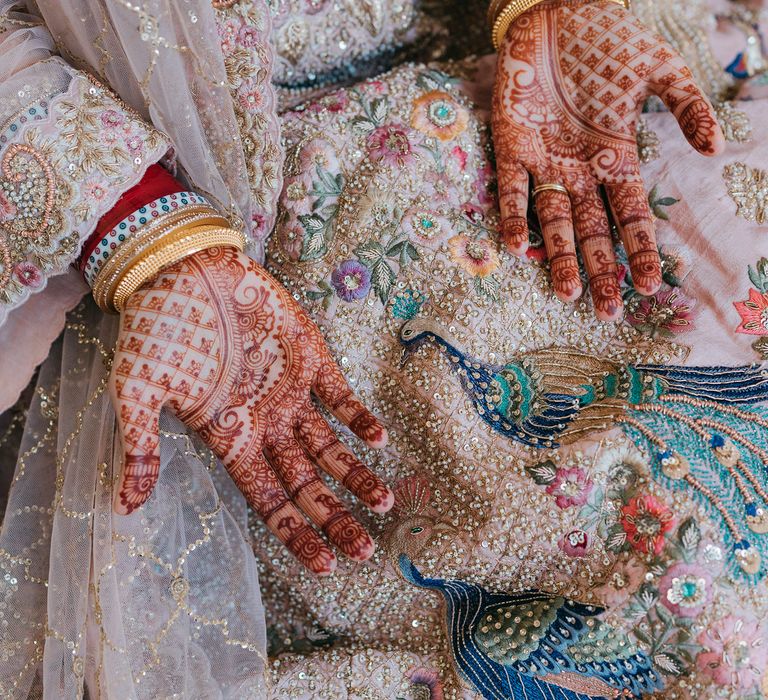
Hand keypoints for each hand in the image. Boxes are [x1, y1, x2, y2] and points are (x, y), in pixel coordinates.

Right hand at [109, 246, 392, 573]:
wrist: (183, 268)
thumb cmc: (156, 329)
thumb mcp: (137, 391)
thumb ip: (141, 447)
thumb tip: (124, 507)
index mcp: (229, 438)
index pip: (268, 499)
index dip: (296, 532)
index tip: (325, 565)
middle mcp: (265, 424)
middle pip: (306, 483)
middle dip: (335, 517)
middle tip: (365, 549)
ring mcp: (291, 393)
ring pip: (330, 446)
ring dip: (356, 474)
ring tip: (384, 504)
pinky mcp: (310, 357)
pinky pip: (340, 394)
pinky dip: (359, 416)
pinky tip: (378, 439)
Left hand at [492, 0, 724, 319]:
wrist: (558, 13)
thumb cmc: (609, 43)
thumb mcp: (659, 70)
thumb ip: (687, 106)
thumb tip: (715, 148)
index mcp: (616, 159)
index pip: (632, 217)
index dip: (640, 251)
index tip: (649, 286)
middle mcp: (581, 171)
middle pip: (593, 232)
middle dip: (601, 271)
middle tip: (607, 311)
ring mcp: (545, 163)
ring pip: (554, 221)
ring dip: (559, 257)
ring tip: (566, 293)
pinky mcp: (512, 147)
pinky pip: (512, 189)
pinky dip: (514, 216)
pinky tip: (518, 246)